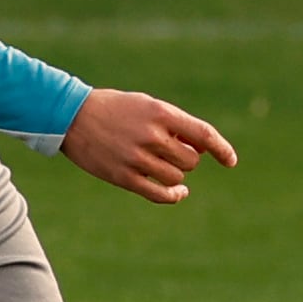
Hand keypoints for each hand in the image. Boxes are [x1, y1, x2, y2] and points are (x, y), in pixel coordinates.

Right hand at [59, 88, 238, 204]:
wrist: (71, 116)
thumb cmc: (114, 109)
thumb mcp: (146, 106)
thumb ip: (174, 124)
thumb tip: (201, 149)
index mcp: (160, 113)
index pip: (203, 134)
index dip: (222, 149)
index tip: (231, 161)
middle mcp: (152, 136)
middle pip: (191, 160)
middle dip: (187, 158)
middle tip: (171, 150)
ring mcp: (137, 158)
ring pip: (177, 177)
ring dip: (175, 174)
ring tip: (161, 163)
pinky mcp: (124, 177)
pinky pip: (159, 194)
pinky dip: (174, 196)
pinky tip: (179, 193)